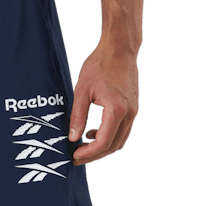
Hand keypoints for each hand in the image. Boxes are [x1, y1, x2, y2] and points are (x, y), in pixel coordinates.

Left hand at [68, 45, 139, 165]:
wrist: (119, 48)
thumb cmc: (100, 64)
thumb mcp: (82, 90)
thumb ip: (77, 116)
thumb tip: (72, 138)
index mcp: (116, 110)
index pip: (103, 142)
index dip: (88, 153)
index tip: (74, 156)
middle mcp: (129, 114)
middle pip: (113, 146)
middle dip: (94, 155)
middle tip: (76, 157)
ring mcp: (134, 112)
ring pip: (119, 141)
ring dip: (102, 148)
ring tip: (83, 147)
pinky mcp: (133, 109)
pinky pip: (122, 131)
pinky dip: (109, 138)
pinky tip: (93, 133)